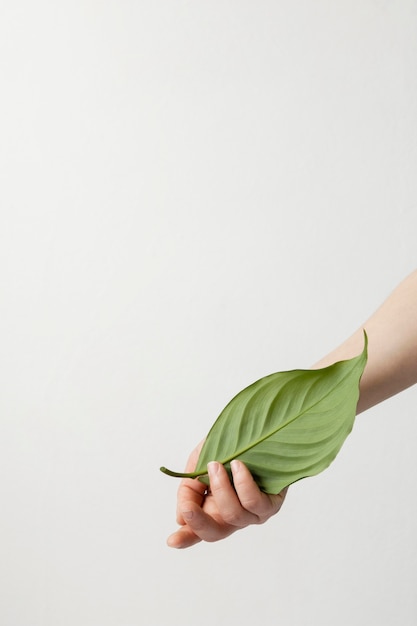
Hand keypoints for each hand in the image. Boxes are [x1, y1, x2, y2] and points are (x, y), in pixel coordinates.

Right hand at [167, 441, 287, 548]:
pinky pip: (254, 502)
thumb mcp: (199, 462)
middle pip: (214, 533)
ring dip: (220, 488)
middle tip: (188, 507)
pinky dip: (242, 483)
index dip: (185, 538)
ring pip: (233, 515)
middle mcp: (233, 516)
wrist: (259, 429)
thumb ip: (189, 488)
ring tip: (216, 464)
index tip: (171, 540)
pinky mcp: (272, 504)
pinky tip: (238, 465)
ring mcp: (254, 513)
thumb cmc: (229, 447)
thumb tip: (181, 518)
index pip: (198, 530)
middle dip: (198, 521)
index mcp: (213, 509)